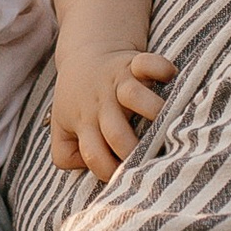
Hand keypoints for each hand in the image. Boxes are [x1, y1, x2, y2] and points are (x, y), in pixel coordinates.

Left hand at [48, 47, 176, 184]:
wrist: (85, 51)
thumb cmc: (76, 97)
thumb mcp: (61, 126)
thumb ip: (66, 154)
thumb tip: (90, 169)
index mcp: (84, 122)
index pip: (93, 155)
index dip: (109, 172)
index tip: (125, 179)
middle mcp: (101, 104)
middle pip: (116, 133)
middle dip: (133, 152)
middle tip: (151, 162)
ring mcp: (118, 82)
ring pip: (134, 96)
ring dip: (153, 111)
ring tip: (168, 126)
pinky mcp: (133, 63)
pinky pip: (148, 63)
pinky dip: (160, 68)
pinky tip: (170, 77)